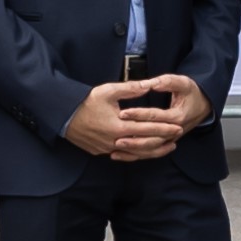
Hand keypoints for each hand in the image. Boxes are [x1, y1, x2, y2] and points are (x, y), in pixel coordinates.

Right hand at [64, 77, 192, 157]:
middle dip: (163, 139)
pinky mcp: (101, 152)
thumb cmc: (85, 102)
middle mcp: (115, 141)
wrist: (62, 116)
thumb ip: (130, 89)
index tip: (178, 126)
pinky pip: (124, 155)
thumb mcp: (107, 91)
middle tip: (178, 135)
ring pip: (136, 153)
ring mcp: (108, 149)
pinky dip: (138, 154)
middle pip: (145, 144)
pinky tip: (146, 151)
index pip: (147, 128)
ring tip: (167, 147)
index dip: (164, 128)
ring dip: (153, 151)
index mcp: (119, 126)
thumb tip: (149, 84)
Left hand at [113, 75, 208, 159]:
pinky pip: (149, 152)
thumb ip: (166, 82)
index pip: (155, 116)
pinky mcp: (166, 142)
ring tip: (116, 146)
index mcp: (178, 116)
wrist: (203, 106)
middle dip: (133, 136)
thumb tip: (149, 84)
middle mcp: (174, 131)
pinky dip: (135, 155)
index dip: (138, 114)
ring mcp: (170, 139)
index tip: (122, 112)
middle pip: (152, 137)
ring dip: (133, 148)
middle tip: (116, 134)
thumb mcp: (183, 83)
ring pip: (150, 148)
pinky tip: (119, 154)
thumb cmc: (192, 93)